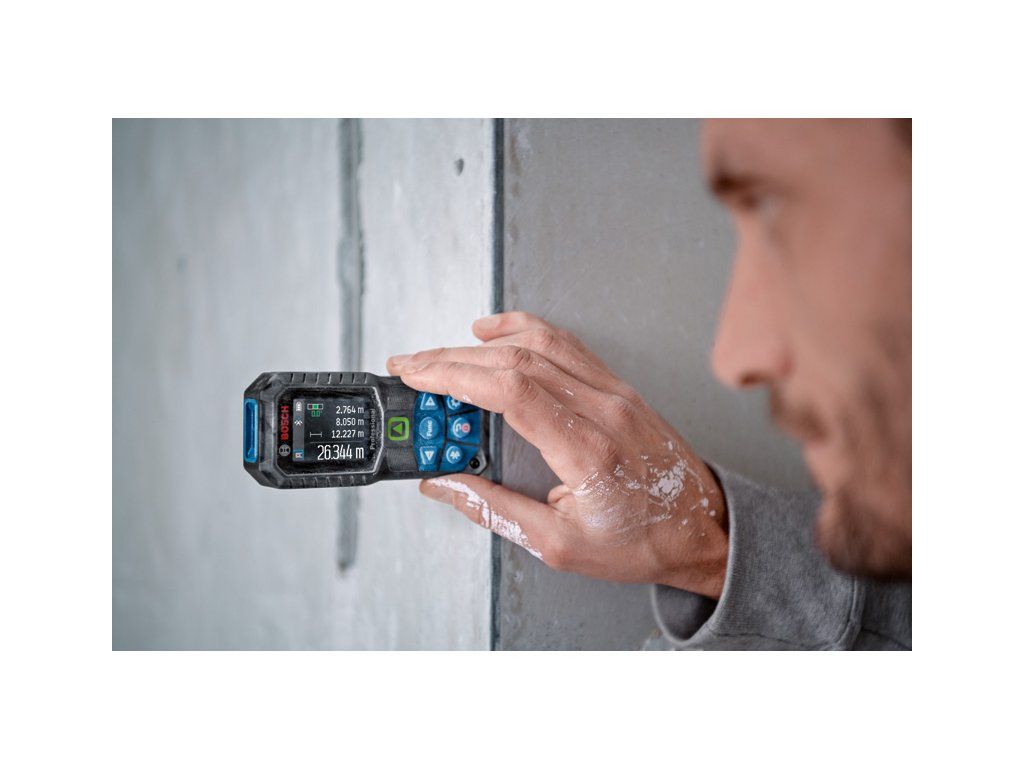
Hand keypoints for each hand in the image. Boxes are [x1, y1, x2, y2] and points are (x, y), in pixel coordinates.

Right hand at [386, 312, 728, 598]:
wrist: (702, 530)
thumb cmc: (643, 541)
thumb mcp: (559, 544)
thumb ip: (494, 509)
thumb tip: (442, 484)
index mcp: (587, 448)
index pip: (510, 389)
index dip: (454, 375)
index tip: (417, 374)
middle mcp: (603, 409)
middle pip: (516, 360)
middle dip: (452, 358)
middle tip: (411, 366)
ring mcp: (614, 392)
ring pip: (540, 343)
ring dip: (482, 343)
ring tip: (441, 353)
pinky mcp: (618, 388)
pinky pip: (567, 344)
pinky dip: (525, 330)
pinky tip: (496, 332)